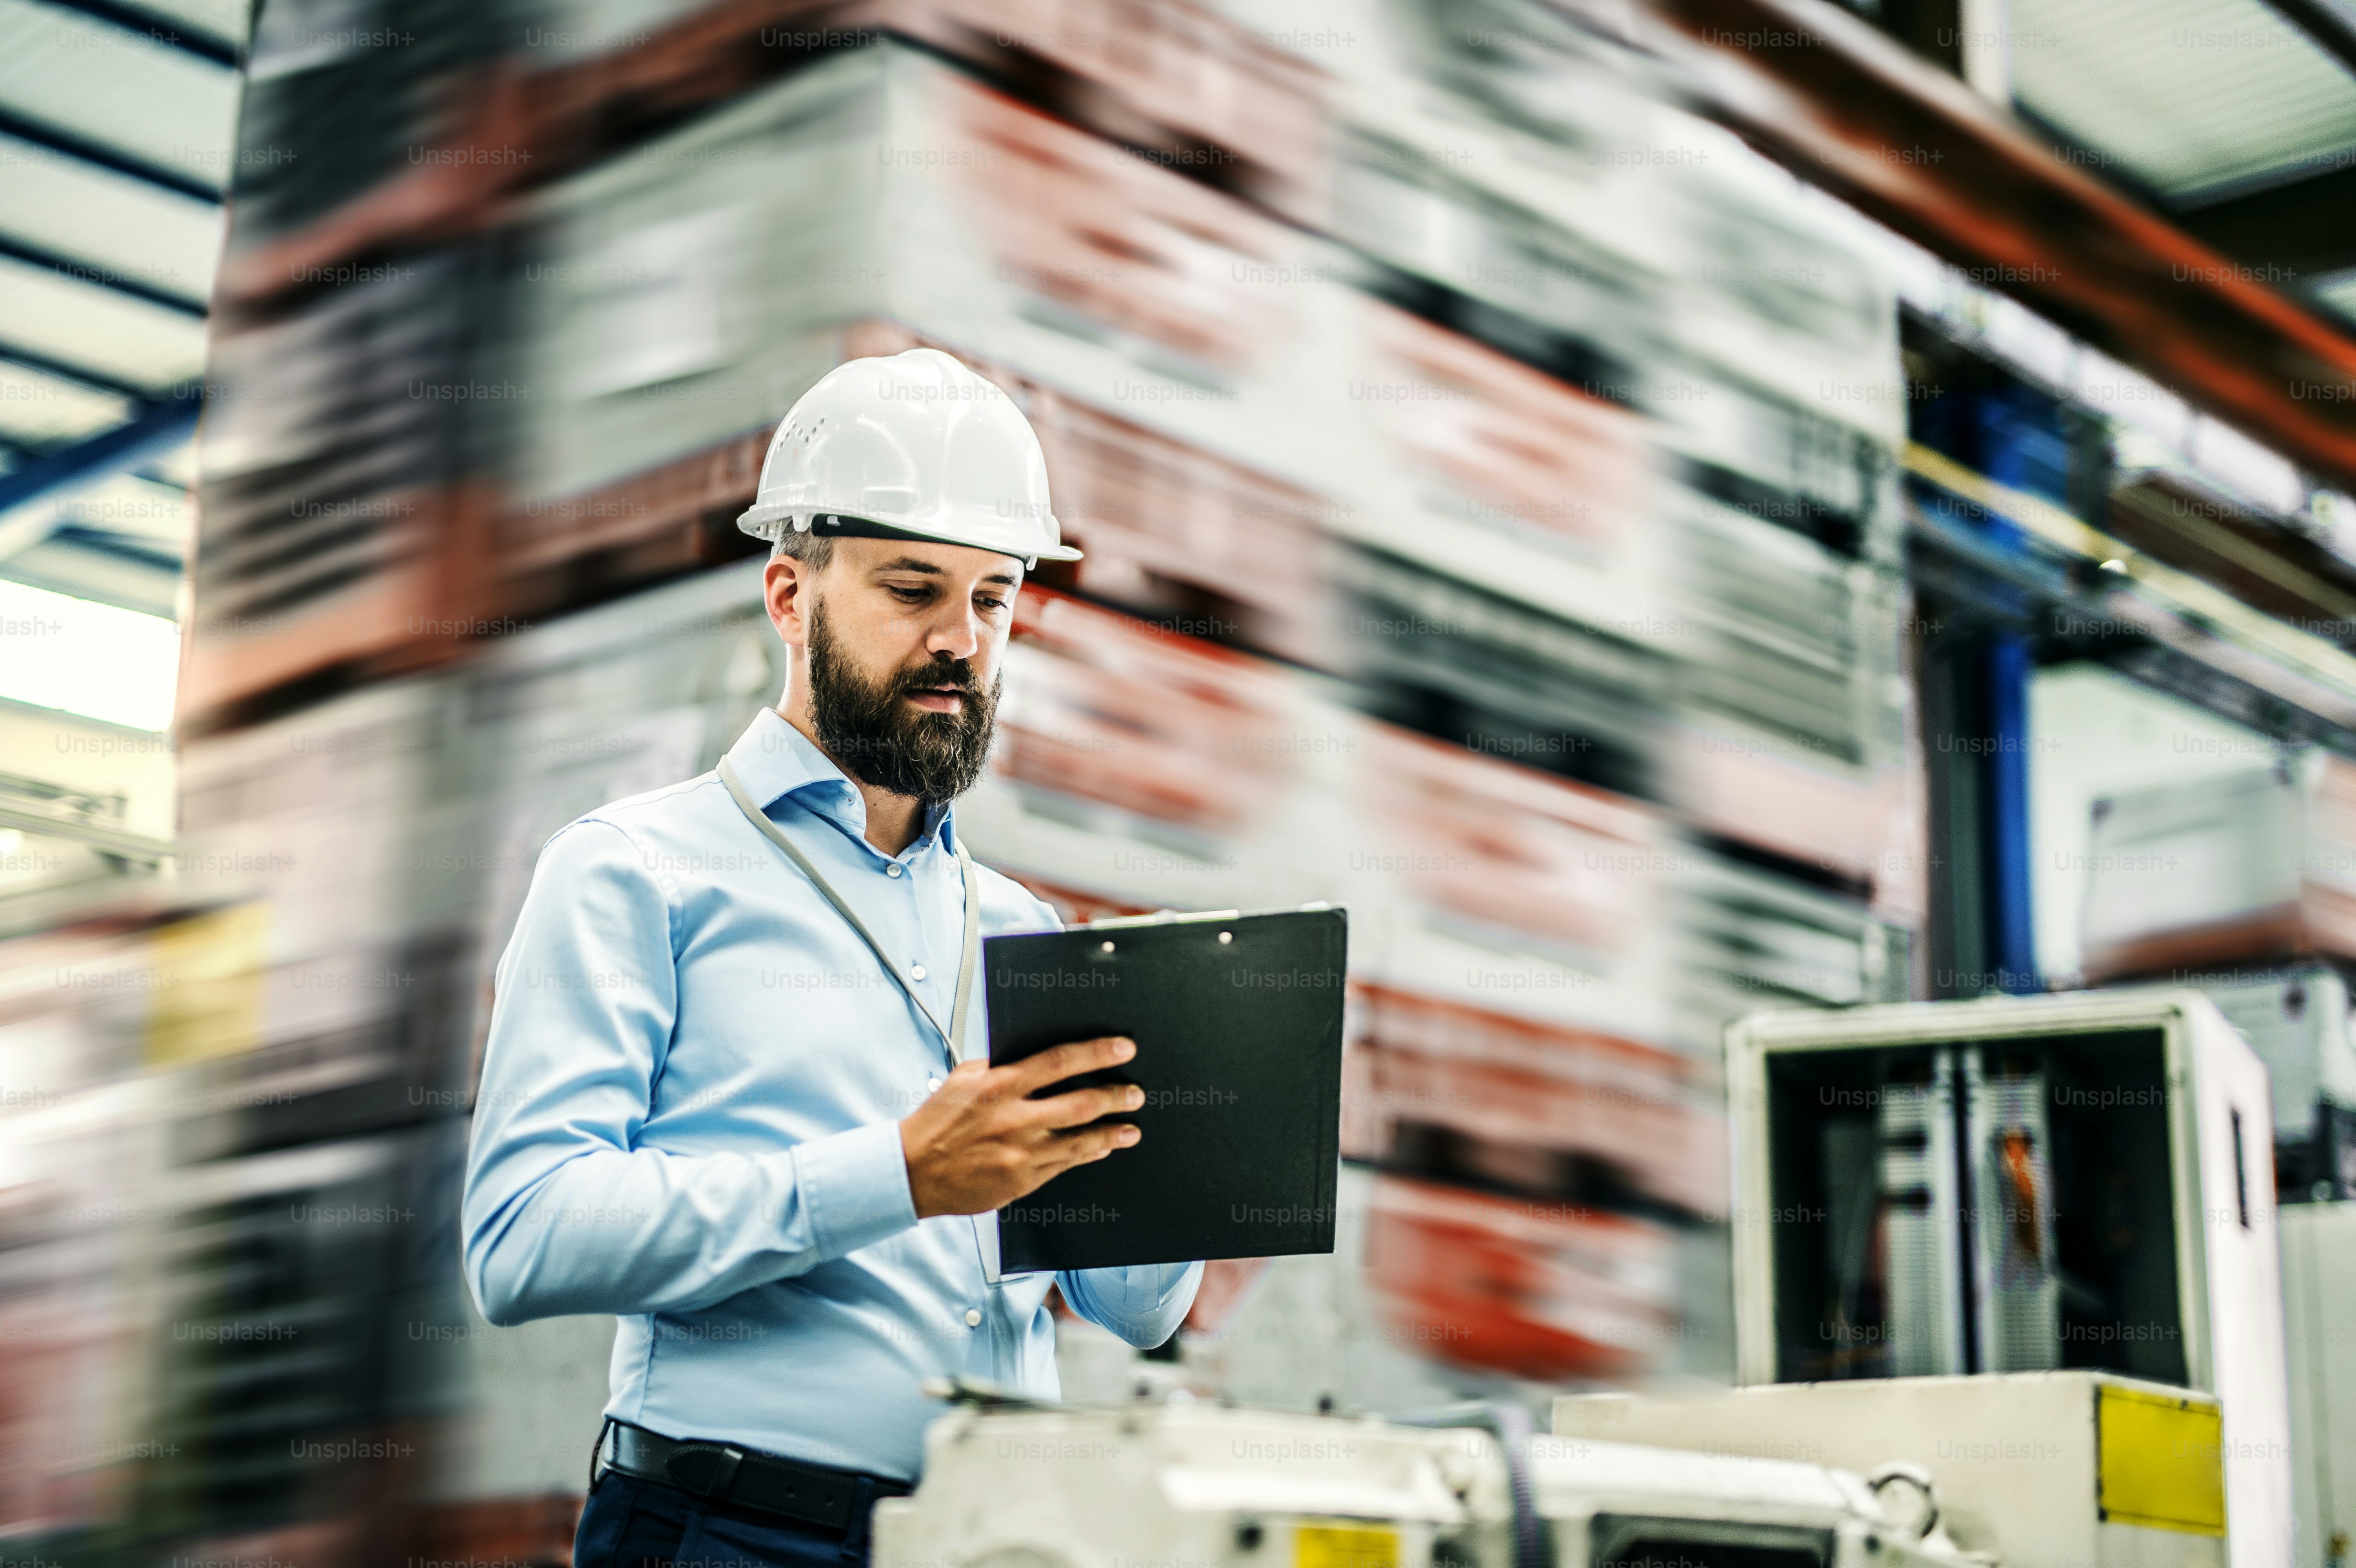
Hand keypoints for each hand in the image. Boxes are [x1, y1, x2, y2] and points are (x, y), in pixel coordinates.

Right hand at [900, 1036, 1144, 1218]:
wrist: (913, 1171)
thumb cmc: (938, 1120)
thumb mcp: (964, 1078)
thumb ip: (1000, 1066)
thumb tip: (1036, 1053)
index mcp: (999, 1085)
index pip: (1059, 1062)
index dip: (1097, 1053)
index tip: (1124, 1048)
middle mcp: (1014, 1118)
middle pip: (1080, 1103)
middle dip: (1115, 1096)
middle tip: (1136, 1093)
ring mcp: (1020, 1153)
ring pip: (1079, 1141)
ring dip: (1111, 1133)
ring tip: (1131, 1128)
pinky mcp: (1022, 1181)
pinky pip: (1065, 1166)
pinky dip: (1087, 1155)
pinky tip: (1101, 1148)